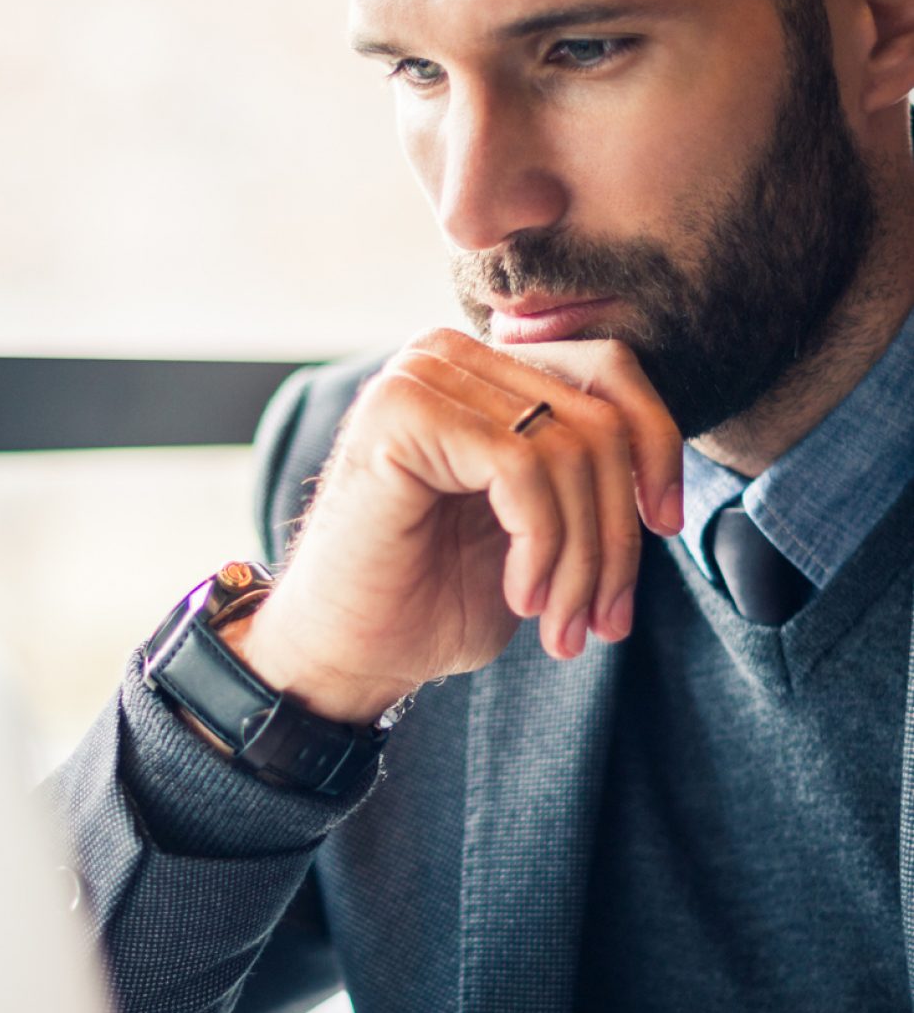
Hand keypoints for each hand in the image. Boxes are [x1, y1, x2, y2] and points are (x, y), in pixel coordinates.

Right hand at [233, 330, 682, 723]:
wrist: (342, 656)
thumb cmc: (431, 602)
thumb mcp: (535, 533)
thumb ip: (585, 480)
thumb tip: (669, 478)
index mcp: (484, 372)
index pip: (610, 372)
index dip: (657, 447)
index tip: (665, 528)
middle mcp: (450, 356)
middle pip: (598, 418)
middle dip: (617, 534)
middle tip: (605, 621)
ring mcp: (421, 375)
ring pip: (569, 449)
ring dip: (582, 559)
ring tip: (563, 628)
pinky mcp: (402, 412)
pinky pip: (523, 468)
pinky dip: (541, 547)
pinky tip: (520, 598)